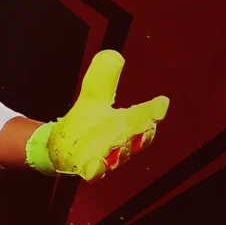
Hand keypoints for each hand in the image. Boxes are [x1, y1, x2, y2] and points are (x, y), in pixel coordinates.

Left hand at [47, 50, 168, 181]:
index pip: (144, 115)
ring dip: (120, 150)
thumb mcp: (93, 97)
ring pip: (119, 156)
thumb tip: (112, 54)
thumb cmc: (87, 122)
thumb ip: (103, 78)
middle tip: (145, 124)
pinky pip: (96, 171)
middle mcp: (121, 141)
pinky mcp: (89, 168)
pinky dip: (97, 169)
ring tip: (118, 143)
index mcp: (126, 123)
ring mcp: (106, 157)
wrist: (63, 145)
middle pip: (137, 137)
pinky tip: (94, 166)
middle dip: (142, 132)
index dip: (154, 110)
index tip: (162, 102)